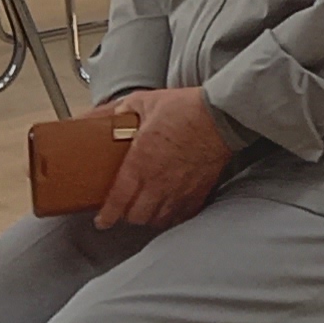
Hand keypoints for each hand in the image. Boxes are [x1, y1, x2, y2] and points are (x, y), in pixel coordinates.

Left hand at [94, 85, 230, 227]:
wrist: (222, 116)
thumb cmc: (185, 109)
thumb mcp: (146, 102)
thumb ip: (122, 109)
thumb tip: (107, 115)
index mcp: (141, 162)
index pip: (118, 200)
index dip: (107, 215)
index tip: (102, 220)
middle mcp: (158, 182)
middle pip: (137, 216)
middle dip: (127, 215)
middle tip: (124, 208)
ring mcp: (180, 190)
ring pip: (159, 219)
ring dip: (149, 217)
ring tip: (146, 209)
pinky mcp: (198, 192)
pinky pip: (182, 215)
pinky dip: (173, 216)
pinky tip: (170, 208)